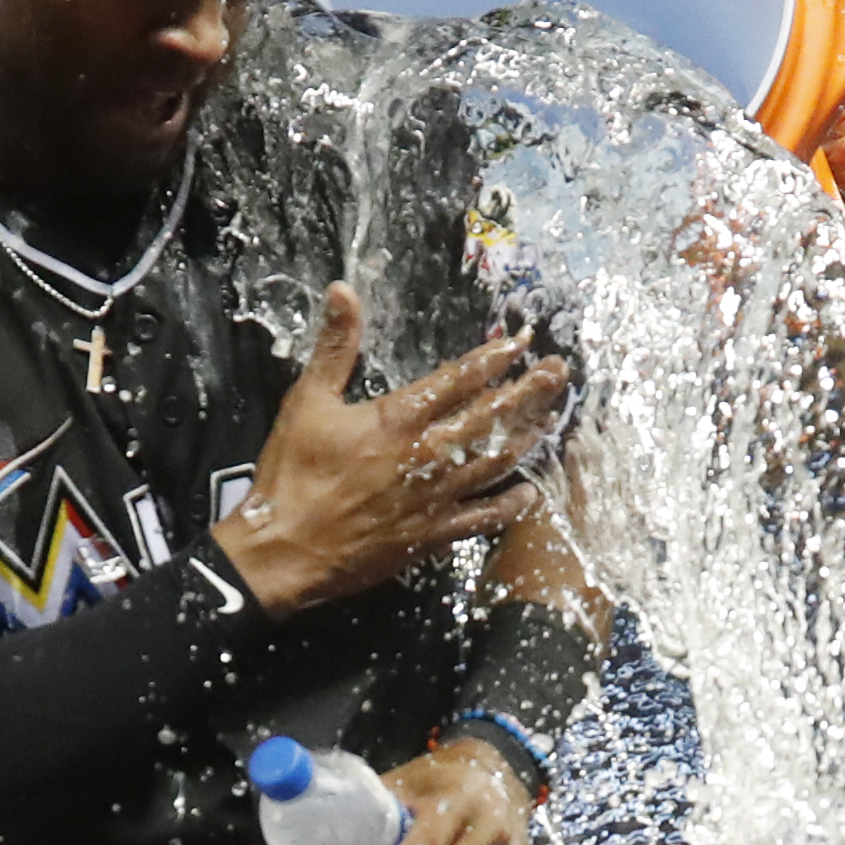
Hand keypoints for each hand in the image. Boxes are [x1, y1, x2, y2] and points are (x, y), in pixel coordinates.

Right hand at [210, 284, 571, 613]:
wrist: (285, 552)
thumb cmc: (292, 477)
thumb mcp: (306, 401)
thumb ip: (334, 346)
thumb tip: (342, 291)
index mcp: (397, 420)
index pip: (458, 380)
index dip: (494, 358)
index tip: (522, 342)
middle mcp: (426, 456)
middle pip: (489, 418)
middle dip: (528, 392)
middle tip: (560, 373)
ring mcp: (435, 498)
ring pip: (494, 463)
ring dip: (525, 439)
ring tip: (552, 419)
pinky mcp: (432, 535)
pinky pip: (481, 518)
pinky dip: (508, 506)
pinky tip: (530, 494)